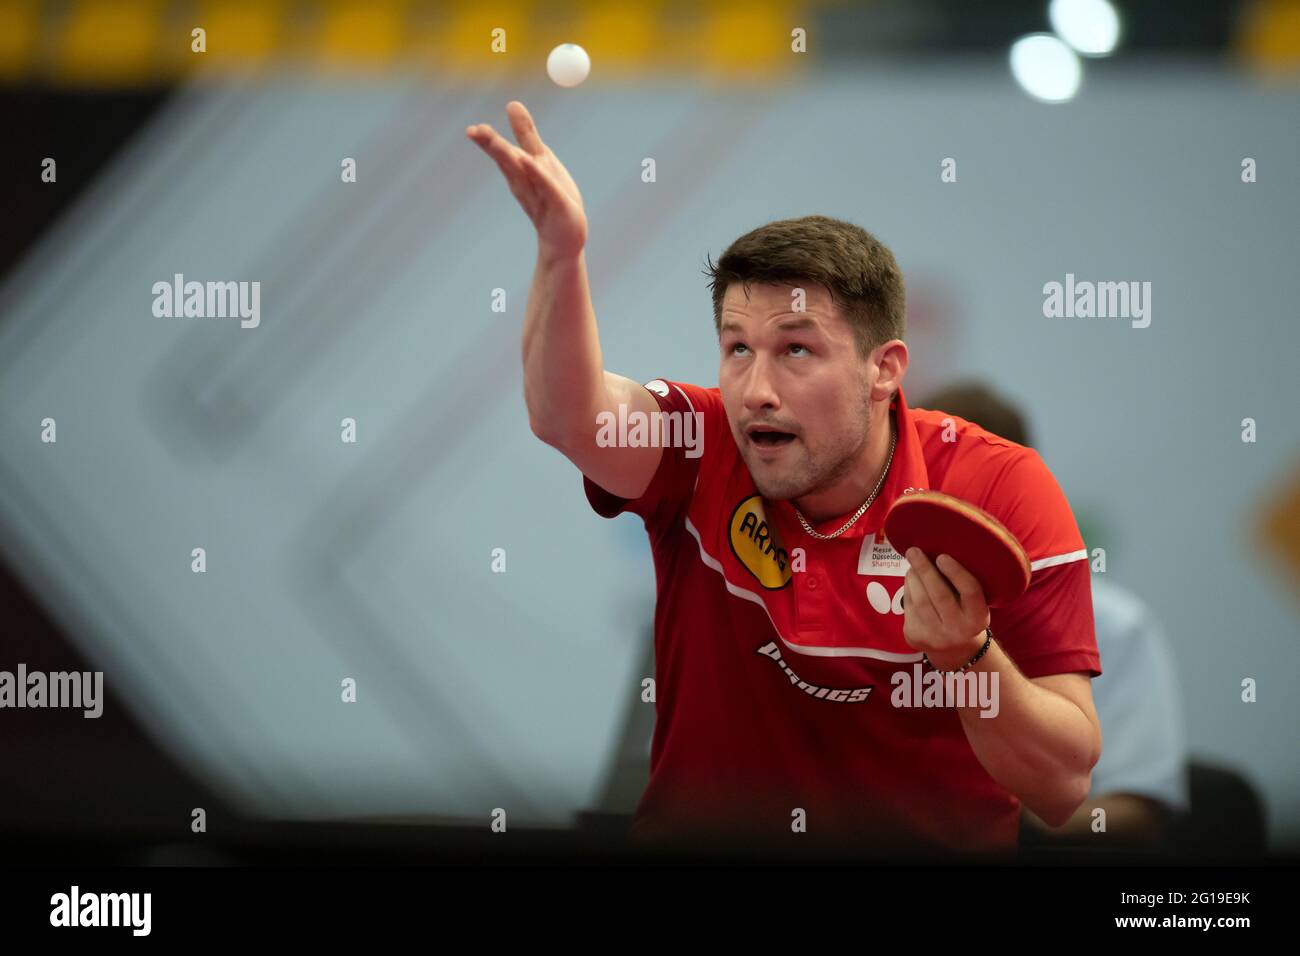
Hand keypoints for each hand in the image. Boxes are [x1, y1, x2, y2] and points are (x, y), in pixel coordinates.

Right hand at [466, 100, 587, 259]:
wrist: (564, 238)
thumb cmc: (552, 198)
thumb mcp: (540, 160)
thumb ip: (526, 135)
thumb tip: (511, 103)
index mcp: (520, 171)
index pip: (502, 152)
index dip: (487, 141)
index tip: (471, 129)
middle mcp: (525, 183)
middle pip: (507, 161)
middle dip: (492, 146)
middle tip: (474, 131)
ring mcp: (539, 195)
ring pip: (523, 174)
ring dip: (511, 159)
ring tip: (501, 146)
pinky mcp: (557, 205)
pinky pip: (546, 187)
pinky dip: (537, 174)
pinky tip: (529, 163)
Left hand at [901, 549, 990, 669]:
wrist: (954, 649)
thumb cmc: (963, 613)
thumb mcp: (971, 603)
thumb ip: (961, 584)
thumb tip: (936, 552)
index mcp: (978, 618)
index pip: (970, 592)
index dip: (956, 573)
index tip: (942, 556)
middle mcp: (959, 631)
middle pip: (940, 595)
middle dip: (925, 570)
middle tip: (914, 550)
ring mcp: (936, 637)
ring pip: (920, 600)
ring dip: (913, 577)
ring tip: (913, 563)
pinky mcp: (916, 637)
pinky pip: (908, 607)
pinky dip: (908, 589)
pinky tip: (911, 580)